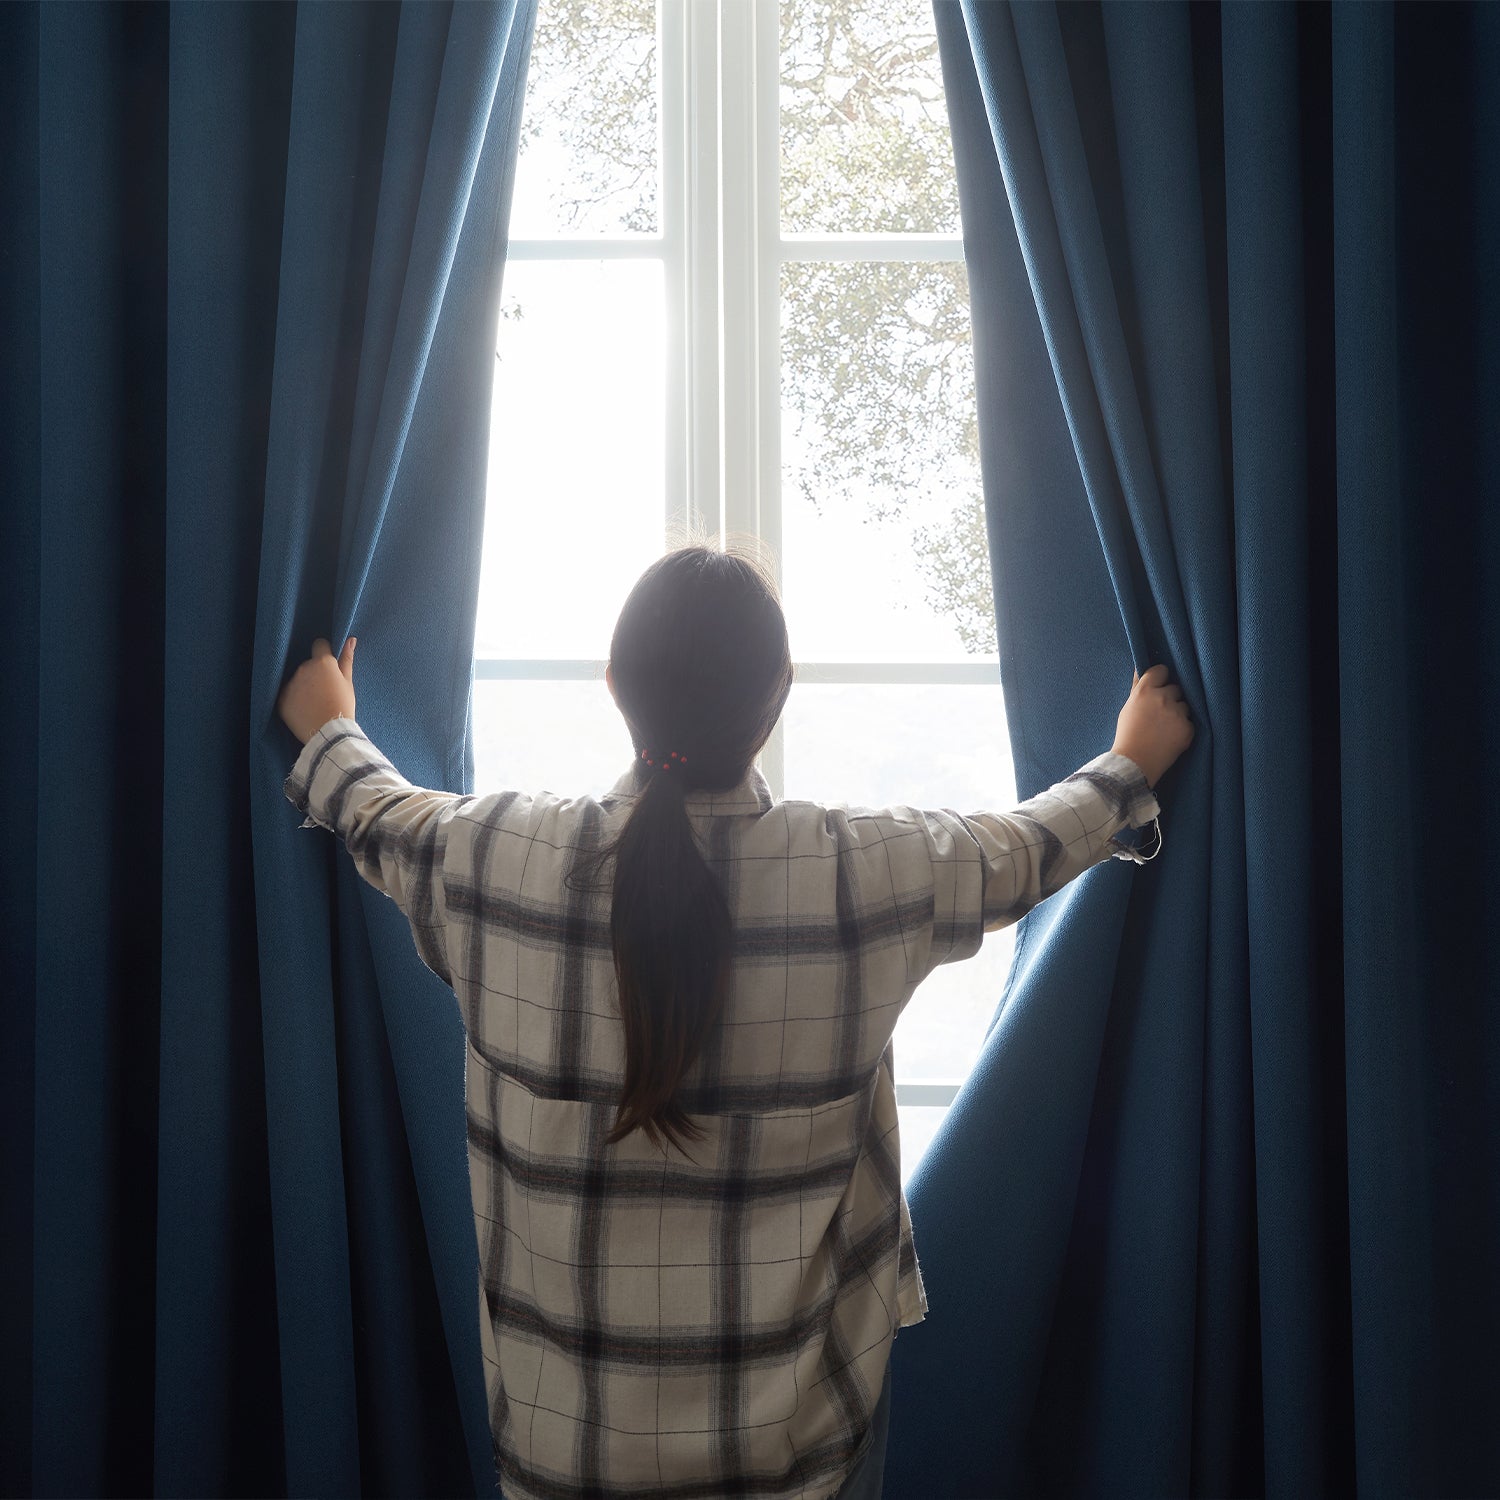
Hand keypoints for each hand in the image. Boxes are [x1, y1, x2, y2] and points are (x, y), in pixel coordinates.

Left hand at [277, 636, 356, 744]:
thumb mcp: (348, 682)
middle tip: (325, 691)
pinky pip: (287, 694)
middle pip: (308, 665)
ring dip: (303, 686)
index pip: (319, 644)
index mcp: (322, 662)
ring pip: (297, 679)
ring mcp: (290, 684)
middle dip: (314, 673)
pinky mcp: (281, 699)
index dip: (325, 653)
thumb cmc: (343, 706)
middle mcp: (303, 668)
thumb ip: (347, 659)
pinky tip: (304, 710)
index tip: (328, 667)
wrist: (329, 733)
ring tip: (314, 703)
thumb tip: (351, 639)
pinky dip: (294, 699)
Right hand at [1111, 663, 1192, 788]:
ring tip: (1165, 729)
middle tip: (1160, 713)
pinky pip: (1189, 723)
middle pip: (1175, 688)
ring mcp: (1177, 713)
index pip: (1161, 670)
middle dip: (1170, 698)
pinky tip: (1170, 738)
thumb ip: (1138, 687)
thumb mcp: (1128, 707)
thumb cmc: (1127, 735)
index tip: (1160, 685)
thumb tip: (1141, 667)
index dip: (1161, 678)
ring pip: (1184, 706)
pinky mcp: (1188, 729)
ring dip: (1178, 714)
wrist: (1134, 763)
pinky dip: (1183, 729)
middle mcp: (1162, 698)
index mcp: (1144, 691)